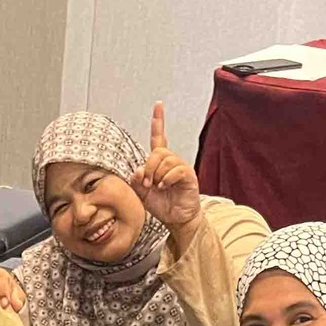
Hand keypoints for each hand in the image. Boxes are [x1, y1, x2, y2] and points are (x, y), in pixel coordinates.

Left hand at [130, 102, 201, 237]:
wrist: (175, 219)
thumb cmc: (161, 205)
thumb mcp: (142, 193)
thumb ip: (136, 181)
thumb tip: (137, 171)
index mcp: (159, 162)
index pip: (159, 137)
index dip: (158, 121)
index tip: (158, 105)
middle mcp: (171, 162)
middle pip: (158, 152)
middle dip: (149, 166)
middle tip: (146, 182)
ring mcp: (181, 168)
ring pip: (166, 160)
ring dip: (157, 174)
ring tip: (156, 187)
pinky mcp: (188, 176)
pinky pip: (177, 170)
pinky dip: (167, 179)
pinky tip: (164, 187)